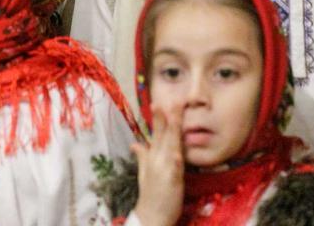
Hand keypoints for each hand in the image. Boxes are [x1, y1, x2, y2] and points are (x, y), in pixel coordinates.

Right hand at [131, 105, 184, 225]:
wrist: (150, 216)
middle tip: (170, 99)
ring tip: (176, 112)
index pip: (156, 134)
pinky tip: (179, 144)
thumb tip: (135, 143)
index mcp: (151, 157)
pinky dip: (176, 153)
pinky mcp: (172, 177)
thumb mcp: (144, 173)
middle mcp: (156, 159)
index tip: (159, 102)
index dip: (159, 118)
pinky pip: (175, 163)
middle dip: (167, 116)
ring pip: (170, 143)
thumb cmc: (150, 195)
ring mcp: (163, 167)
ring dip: (173, 127)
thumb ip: (142, 156)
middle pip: (163, 134)